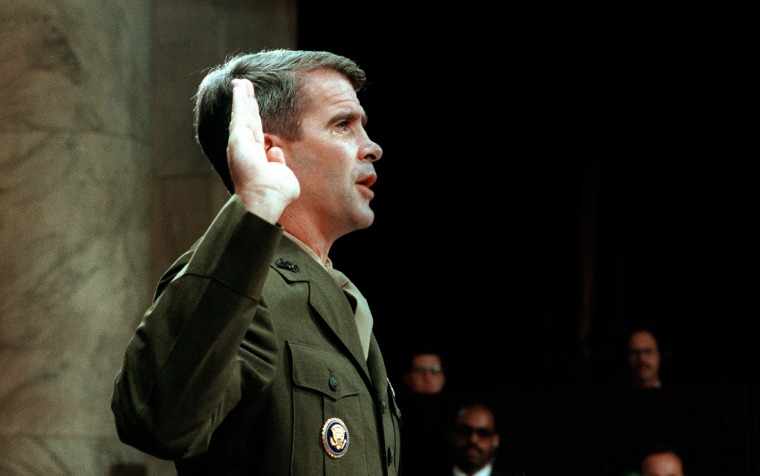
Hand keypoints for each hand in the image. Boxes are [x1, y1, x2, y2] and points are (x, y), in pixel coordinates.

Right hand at [227, 78, 299, 223]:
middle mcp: (246, 148)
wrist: (266, 197)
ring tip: (241, 82)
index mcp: (256, 156)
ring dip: (241, 96)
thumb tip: (274, 150)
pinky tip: (239, 86)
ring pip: (242, 113)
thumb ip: (278, 163)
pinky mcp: (238, 137)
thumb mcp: (283, 175)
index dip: (255, 117)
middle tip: (244, 86)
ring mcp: (240, 142)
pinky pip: (240, 112)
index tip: (254, 105)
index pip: (257, 131)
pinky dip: (239, 99)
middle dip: (246, 102)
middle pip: (247, 119)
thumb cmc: (275, 193)